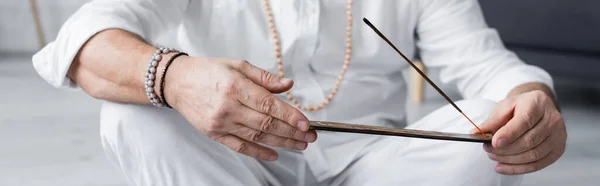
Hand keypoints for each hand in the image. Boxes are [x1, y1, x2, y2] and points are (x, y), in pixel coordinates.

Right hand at [163, 56, 316, 160]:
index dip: (289, 115)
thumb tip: (288, 85)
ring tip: (299, 144)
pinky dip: (259, 152)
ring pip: (257, 136)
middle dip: (291, 132)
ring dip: (282, 142)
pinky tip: (275, 154)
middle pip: (266, 123)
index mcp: (235, 86)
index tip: (305, 123)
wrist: (177, 83)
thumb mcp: (238, 65)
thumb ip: (265, 77)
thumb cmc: (208, 71)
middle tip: (309, 136)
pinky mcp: (215, 134)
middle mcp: (228, 107)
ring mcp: (221, 123)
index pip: (268, 105)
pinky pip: (240, 146)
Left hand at [472, 90, 566, 174]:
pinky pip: (538, 164)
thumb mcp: (504, 107)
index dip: (509, 134)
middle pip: (529, 140)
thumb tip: (476, 133)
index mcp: (537, 102)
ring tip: (494, 156)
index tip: (494, 142)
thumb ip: (492, 120)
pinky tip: (503, 167)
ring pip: (533, 154)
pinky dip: (518, 169)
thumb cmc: (519, 107)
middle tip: (488, 149)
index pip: (525, 121)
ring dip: (510, 160)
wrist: (536, 108)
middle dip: (506, 149)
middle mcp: (553, 119)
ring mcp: (559, 135)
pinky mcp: (558, 149)